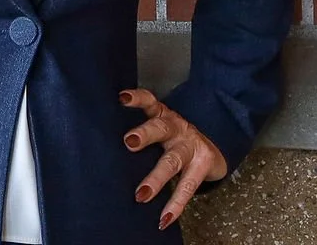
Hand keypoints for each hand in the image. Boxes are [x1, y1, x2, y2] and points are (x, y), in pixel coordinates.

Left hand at [118, 87, 227, 230]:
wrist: (213, 145)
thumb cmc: (174, 137)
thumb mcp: (160, 126)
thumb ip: (141, 130)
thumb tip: (104, 146)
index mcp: (163, 115)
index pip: (149, 101)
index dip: (137, 98)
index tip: (122, 98)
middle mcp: (176, 128)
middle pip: (160, 128)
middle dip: (145, 134)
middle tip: (129, 142)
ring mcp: (190, 147)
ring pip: (172, 161)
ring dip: (156, 179)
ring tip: (141, 195)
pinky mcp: (202, 166)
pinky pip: (187, 187)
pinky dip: (175, 205)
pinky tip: (164, 219)